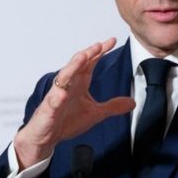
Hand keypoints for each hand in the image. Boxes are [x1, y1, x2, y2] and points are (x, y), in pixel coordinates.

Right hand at [14, 38, 135, 169]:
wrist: (47, 137)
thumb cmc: (66, 121)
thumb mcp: (95, 114)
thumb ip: (112, 107)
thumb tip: (131, 103)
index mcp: (79, 84)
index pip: (90, 63)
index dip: (100, 52)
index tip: (112, 41)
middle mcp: (68, 85)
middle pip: (77, 65)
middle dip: (88, 54)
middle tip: (99, 45)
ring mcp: (57, 96)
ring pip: (64, 77)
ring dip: (73, 66)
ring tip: (82, 57)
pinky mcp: (49, 109)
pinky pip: (53, 101)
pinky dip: (57, 97)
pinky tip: (62, 95)